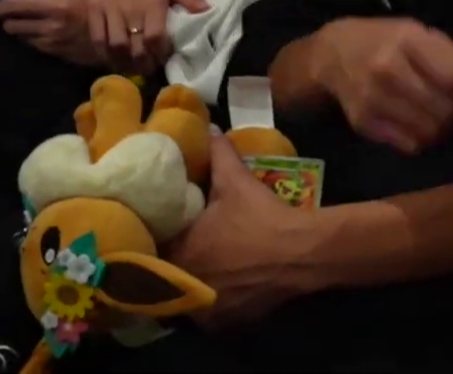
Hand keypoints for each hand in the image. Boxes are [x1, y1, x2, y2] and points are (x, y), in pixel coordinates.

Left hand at [0, 0, 104, 66]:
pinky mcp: (49, 48)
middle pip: (13, 5)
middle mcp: (53, 10)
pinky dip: (23, 38)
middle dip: (0, 8)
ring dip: (10, 25)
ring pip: (13, 26)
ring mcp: (50, 31)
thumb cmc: (101, 15)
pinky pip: (26, 41)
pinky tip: (28, 36)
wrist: (116, 43)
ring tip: (12, 25)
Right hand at [87, 0, 208, 72]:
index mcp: (152, 3)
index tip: (163, 59)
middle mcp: (131, 10)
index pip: (155, 37)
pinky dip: (103, 53)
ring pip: (115, 46)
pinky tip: (112, 59)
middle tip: (148, 70)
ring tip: (131, 68)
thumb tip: (208, 12)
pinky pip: (96, 38)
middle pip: (135, 47)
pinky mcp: (93, 11)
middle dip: (142, 63)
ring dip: (123, 62)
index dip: (160, 53)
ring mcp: (109, 11)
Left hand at [165, 131, 315, 328]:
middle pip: (165, 281)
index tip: (159, 237)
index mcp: (179, 253)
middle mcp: (185, 285)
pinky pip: (208, 318)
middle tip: (179, 255)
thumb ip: (219, 154)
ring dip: (189, 290)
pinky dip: (210, 308)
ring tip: (199, 276)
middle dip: (168, 270)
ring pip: (186, 302)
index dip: (152, 246)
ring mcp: (205, 310)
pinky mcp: (226, 324)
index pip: (149, 254)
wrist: (303, 252)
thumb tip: (209, 128)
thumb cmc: (262, 217)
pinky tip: (221, 292)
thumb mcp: (237, 181)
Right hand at [314, 17, 452, 152]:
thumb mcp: (427, 39)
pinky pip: (410, 144)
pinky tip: (420, 125)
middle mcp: (389, 68)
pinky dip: (423, 140)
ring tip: (444, 119)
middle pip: (445, 110)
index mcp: (410, 40)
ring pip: (429, 132)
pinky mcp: (363, 122)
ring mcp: (373, 97)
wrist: (335, 54)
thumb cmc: (391, 43)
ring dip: (445, 132)